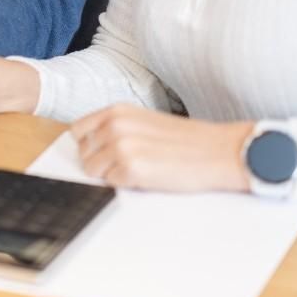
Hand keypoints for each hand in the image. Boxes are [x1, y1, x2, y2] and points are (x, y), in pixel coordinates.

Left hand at [70, 105, 252, 192]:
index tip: (102, 154)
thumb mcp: (145, 122)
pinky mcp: (131, 168)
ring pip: (92, 172)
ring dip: (111, 176)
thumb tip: (94, 147)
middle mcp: (115, 125)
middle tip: (128, 165)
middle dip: (100, 163)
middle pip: (83, 154)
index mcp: (117, 111)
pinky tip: (147, 178)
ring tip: (139, 171)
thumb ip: (118, 129)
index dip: (89, 146)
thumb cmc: (187, 140)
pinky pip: (111, 184)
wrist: (219, 151)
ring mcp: (121, 146)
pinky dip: (125, 185)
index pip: (78, 131)